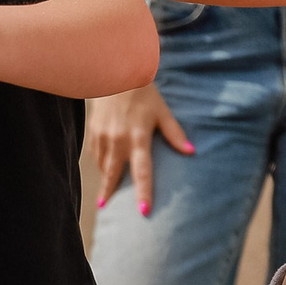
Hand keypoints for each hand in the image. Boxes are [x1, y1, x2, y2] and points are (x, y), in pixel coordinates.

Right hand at [87, 82, 191, 213]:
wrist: (116, 74)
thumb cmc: (143, 94)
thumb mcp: (162, 112)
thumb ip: (175, 134)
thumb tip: (192, 152)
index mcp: (138, 137)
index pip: (142, 171)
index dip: (144, 192)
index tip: (144, 210)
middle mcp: (118, 139)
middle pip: (113, 173)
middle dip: (109, 192)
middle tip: (105, 209)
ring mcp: (103, 136)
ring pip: (103, 165)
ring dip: (106, 178)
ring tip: (106, 194)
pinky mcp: (94, 131)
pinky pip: (96, 154)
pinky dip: (101, 163)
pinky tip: (105, 168)